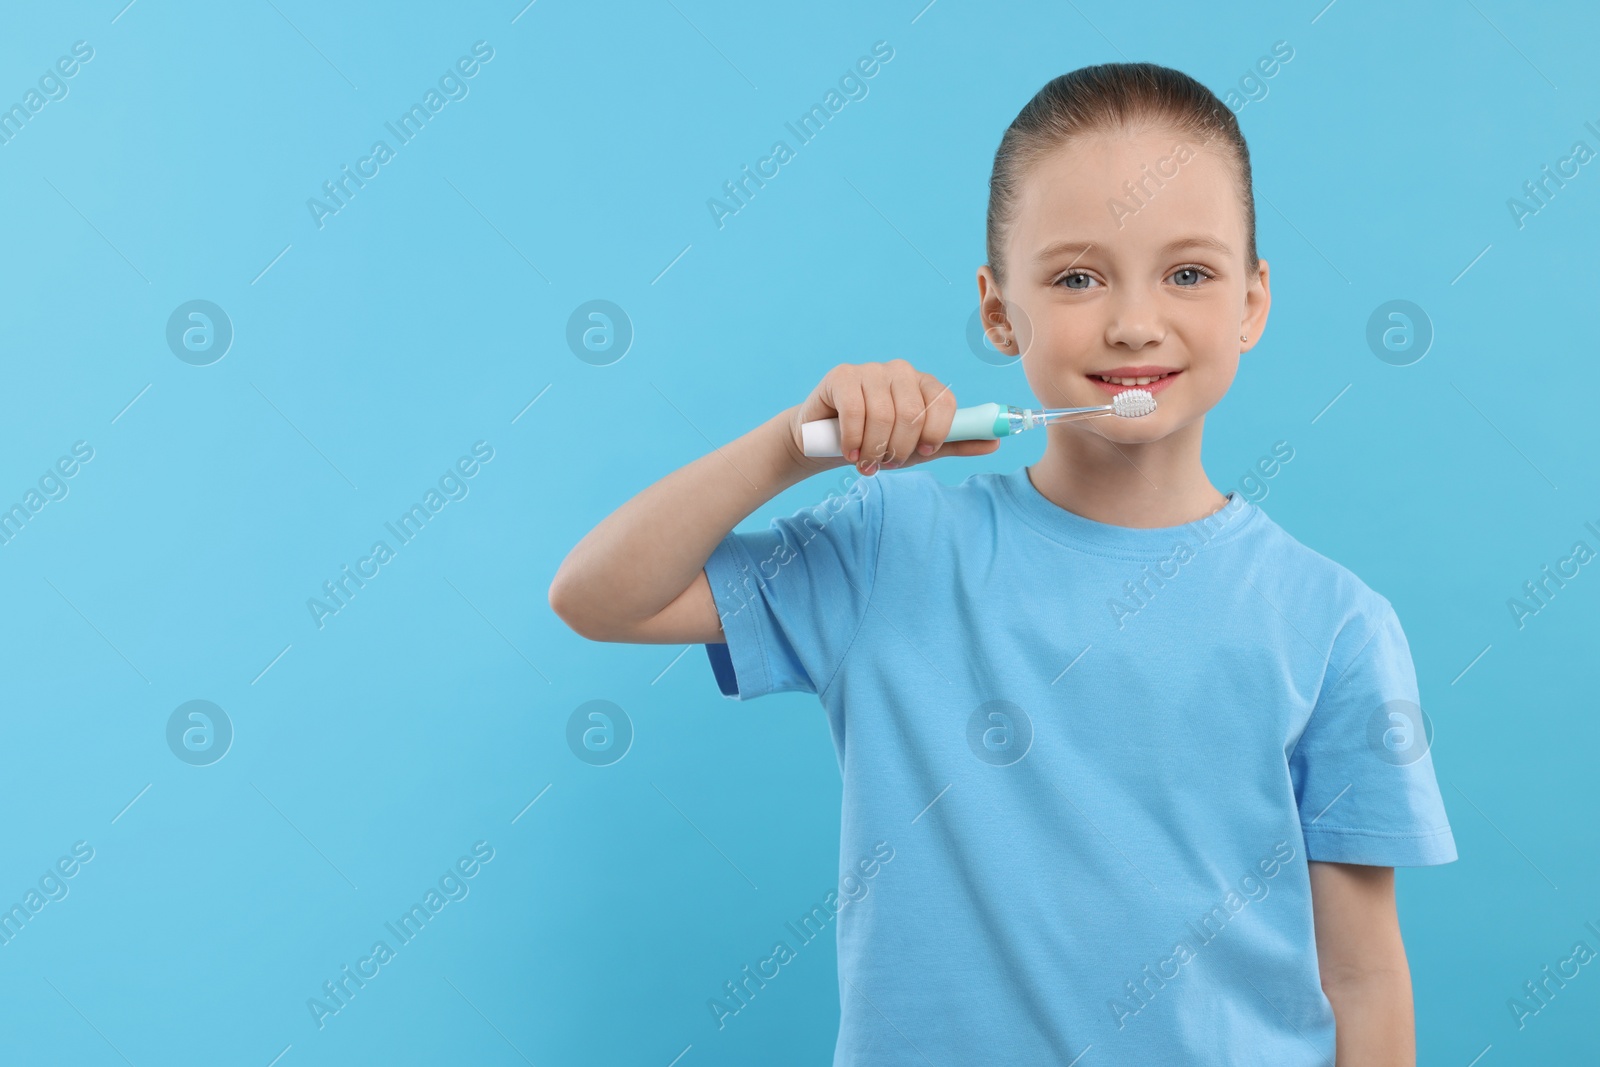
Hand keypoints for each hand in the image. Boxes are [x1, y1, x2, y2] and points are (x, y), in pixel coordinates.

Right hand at [784, 359, 1001, 474]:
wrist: (826, 442)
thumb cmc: (878, 442)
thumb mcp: (920, 448)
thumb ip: (956, 443)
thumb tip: (996, 443)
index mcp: (925, 386)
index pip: (945, 402)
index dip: (937, 432)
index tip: (925, 451)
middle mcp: (901, 372)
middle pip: (914, 412)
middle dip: (901, 448)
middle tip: (887, 462)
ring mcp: (870, 371)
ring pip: (884, 414)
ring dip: (875, 448)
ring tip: (866, 462)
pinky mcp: (842, 376)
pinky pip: (856, 409)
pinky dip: (854, 439)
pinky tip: (850, 452)